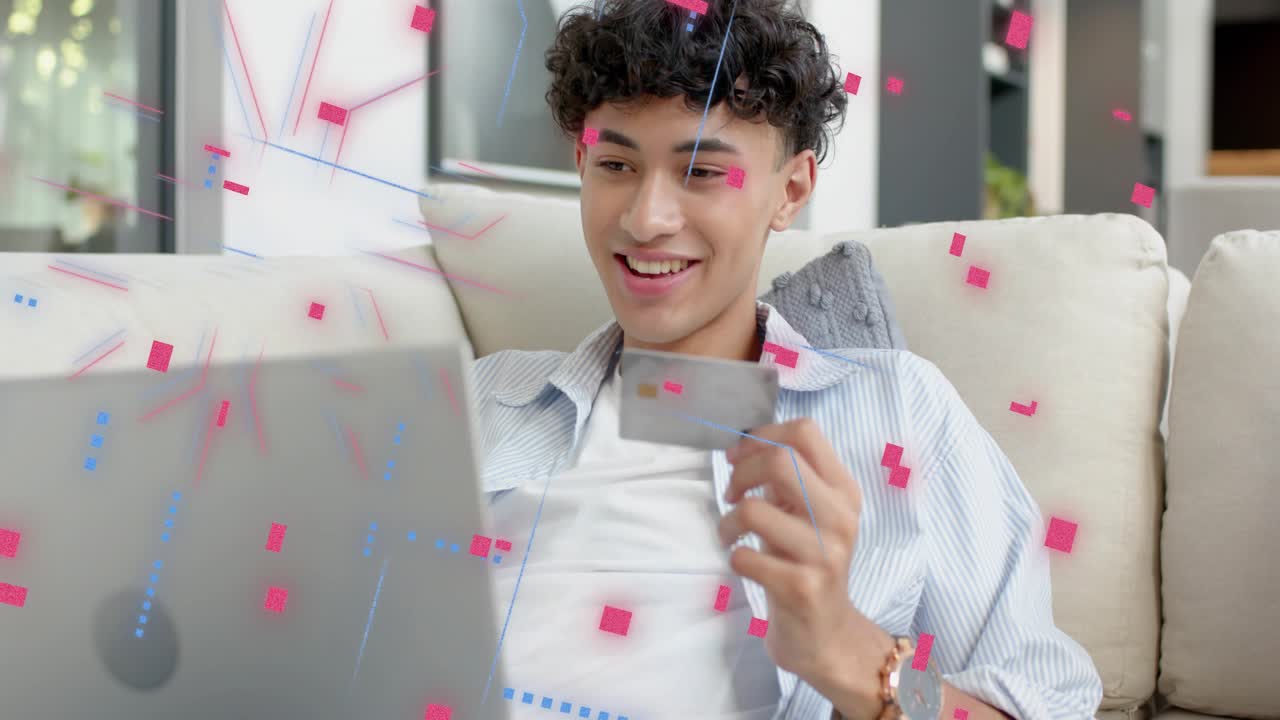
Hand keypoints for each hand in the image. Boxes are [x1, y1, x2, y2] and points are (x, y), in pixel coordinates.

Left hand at [719, 418, 870, 684]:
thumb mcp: (807, 514)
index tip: (739, 457)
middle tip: (731, 495)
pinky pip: (745, 556)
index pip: (805, 433)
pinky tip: (743, 562)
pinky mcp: (802, 587)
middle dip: (741, 472)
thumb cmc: (806, 563)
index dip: (761, 437)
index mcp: (843, 490)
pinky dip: (734, 556)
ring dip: (728, 522)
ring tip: (730, 535)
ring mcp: (824, 553)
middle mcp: (840, 517)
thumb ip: (789, 478)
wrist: (825, 634)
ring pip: (754, 509)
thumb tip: (746, 442)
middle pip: (780, 461)